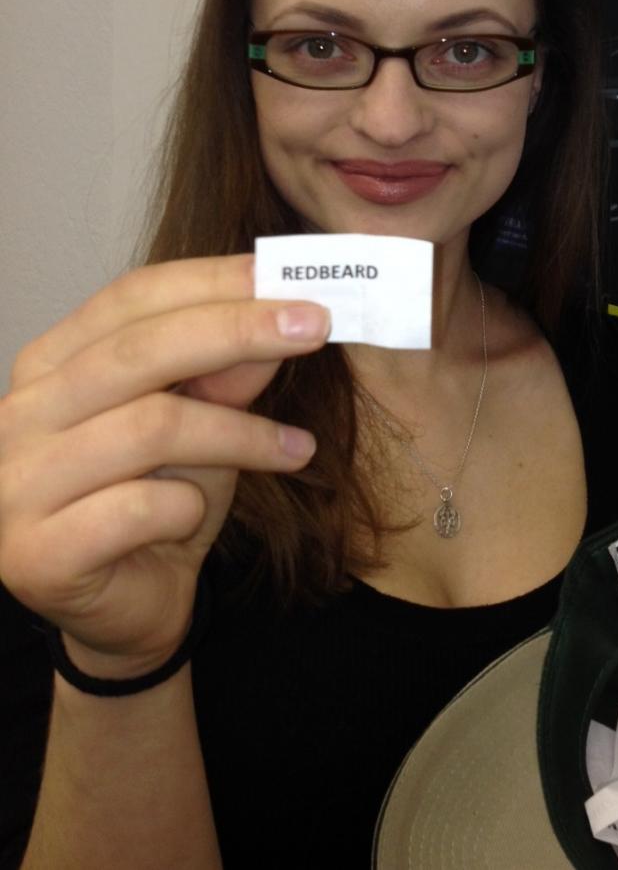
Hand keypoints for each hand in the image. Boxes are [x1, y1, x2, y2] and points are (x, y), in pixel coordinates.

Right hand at [0, 255, 329, 677]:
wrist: (128, 612)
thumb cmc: (160, 500)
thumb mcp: (205, 422)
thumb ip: (228, 372)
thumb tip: (280, 313)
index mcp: (50, 364)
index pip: (130, 298)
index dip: (213, 282)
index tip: (289, 278)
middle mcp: (19, 415)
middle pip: (139, 351)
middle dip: (238, 331)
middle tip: (316, 328)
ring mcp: (18, 485)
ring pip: (150, 427)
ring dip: (240, 435)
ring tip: (296, 448)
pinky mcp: (36, 553)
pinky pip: (138, 507)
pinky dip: (188, 508)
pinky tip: (199, 519)